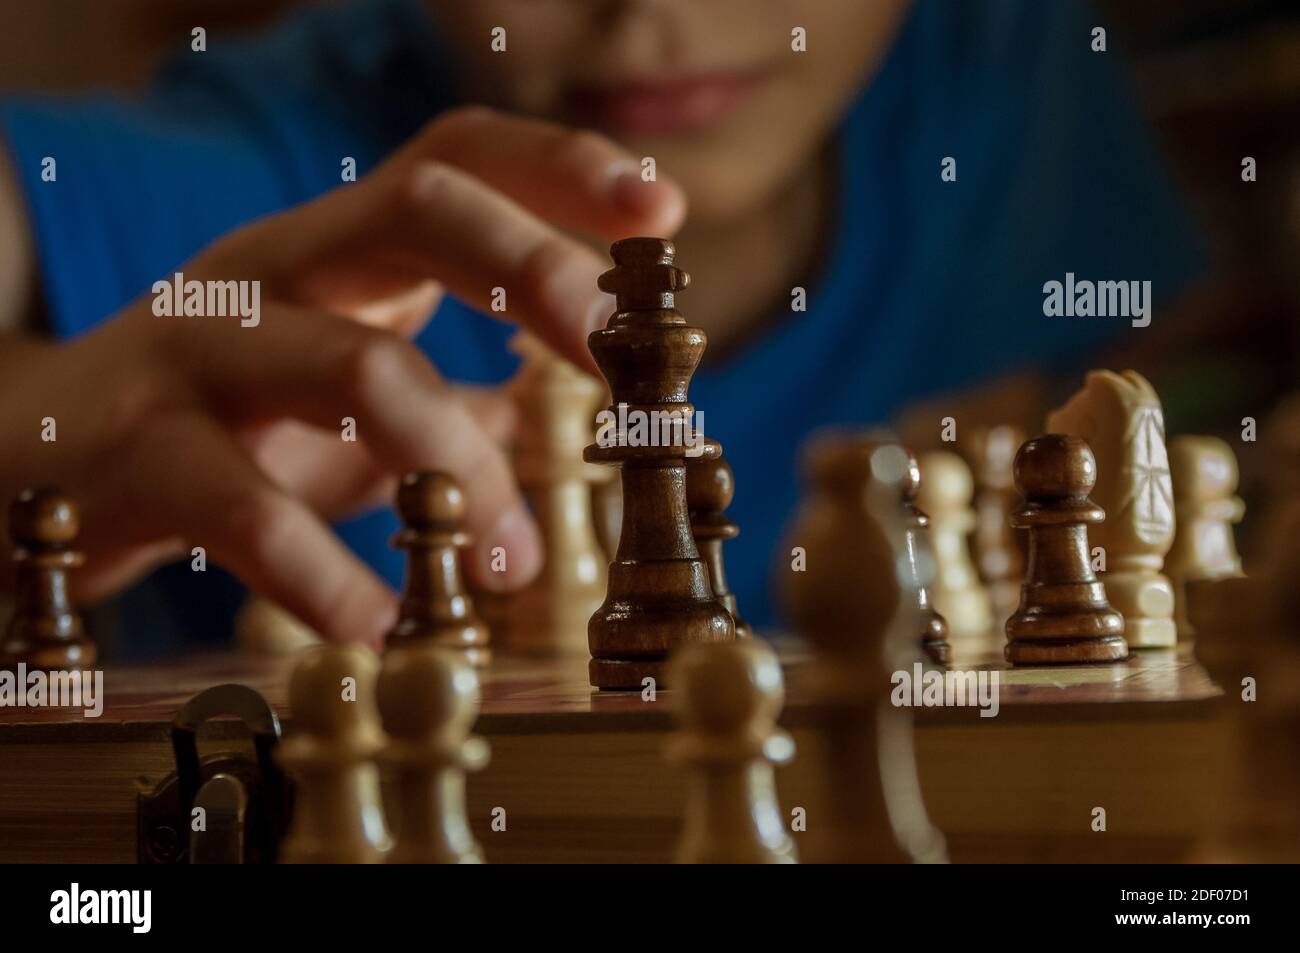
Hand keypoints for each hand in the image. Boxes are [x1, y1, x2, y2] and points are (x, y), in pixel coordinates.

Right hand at [0, 107, 685, 645]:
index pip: (452, 159)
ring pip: (354, 369)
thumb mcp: (336, 392)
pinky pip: (249, 511)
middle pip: (416, 210)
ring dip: (461, 472)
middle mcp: (269, 272)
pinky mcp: (136, 450)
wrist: (27, 462)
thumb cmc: (214, 425)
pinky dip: (329, 576)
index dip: (559, 168)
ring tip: (516, 564)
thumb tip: (547, 414)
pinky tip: (381, 624)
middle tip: (615, 357)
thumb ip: (441, 395)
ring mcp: (197, 350)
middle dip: (536, 272)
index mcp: (332, 252)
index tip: (661, 210)